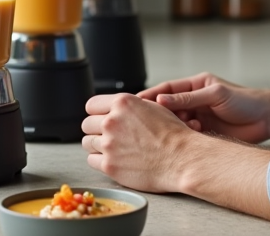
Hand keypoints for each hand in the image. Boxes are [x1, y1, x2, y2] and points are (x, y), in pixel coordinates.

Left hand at [81, 93, 195, 192]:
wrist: (182, 158)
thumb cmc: (173, 134)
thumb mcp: (153, 107)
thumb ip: (130, 106)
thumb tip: (117, 108)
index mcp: (123, 103)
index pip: (92, 105)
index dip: (97, 112)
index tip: (101, 118)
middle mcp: (112, 121)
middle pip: (86, 124)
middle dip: (96, 129)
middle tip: (108, 136)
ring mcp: (109, 144)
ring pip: (87, 142)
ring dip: (97, 145)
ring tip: (112, 148)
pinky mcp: (109, 165)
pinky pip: (91, 160)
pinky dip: (100, 160)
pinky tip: (114, 159)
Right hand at [139, 73, 269, 143]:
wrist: (266, 119)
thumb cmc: (245, 100)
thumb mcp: (215, 94)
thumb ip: (189, 98)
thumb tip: (161, 100)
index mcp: (195, 85)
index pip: (166, 89)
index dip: (150, 96)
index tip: (135, 104)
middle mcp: (195, 101)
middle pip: (168, 108)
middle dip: (159, 115)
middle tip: (148, 123)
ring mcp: (198, 117)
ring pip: (176, 123)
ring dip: (174, 128)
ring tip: (178, 130)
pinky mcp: (204, 133)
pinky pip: (187, 136)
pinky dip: (186, 138)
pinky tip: (190, 138)